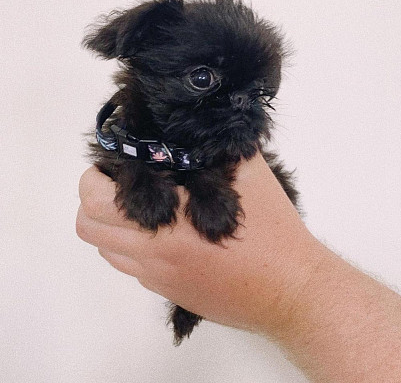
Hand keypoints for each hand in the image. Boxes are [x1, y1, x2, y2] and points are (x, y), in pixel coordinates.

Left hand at [76, 152, 319, 334]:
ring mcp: (159, 278)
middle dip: (95, 202)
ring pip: (107, 252)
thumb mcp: (249, 173)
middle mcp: (152, 254)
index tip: (115, 166)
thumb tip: (198, 125)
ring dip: (112, 227)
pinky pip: (133, 270)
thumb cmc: (272, 229)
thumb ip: (217, 147)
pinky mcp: (171, 294)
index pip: (96, 202)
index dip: (95, 179)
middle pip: (89, 229)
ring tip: (143, 208)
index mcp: (166, 221)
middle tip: (123, 186)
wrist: (292, 290)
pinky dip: (134, 249)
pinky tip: (166, 234)